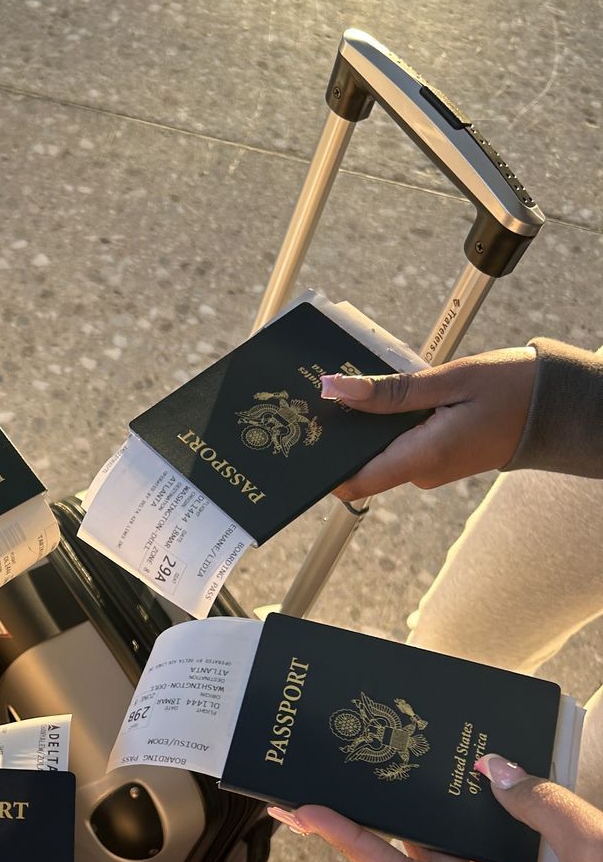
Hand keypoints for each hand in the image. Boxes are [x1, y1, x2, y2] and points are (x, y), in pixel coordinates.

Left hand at [290, 753, 602, 861]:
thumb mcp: (597, 849)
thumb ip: (539, 805)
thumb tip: (492, 769)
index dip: (352, 842)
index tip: (309, 813)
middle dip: (396, 830)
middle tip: (347, 791)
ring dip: (450, 836)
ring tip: (415, 789)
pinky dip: (493, 852)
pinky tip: (489, 813)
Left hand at [324, 346, 536, 500]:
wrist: (558, 407)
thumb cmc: (513, 389)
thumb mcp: (449, 380)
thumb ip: (391, 391)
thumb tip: (337, 392)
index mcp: (423, 459)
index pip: (353, 482)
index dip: (323, 464)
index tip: (303, 434)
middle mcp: (422, 473)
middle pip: (362, 461)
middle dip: (343, 430)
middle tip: (326, 389)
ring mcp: (429, 469)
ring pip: (380, 449)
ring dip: (368, 421)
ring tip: (356, 383)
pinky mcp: (436, 458)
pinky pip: (400, 443)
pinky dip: (389, 421)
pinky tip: (388, 393)